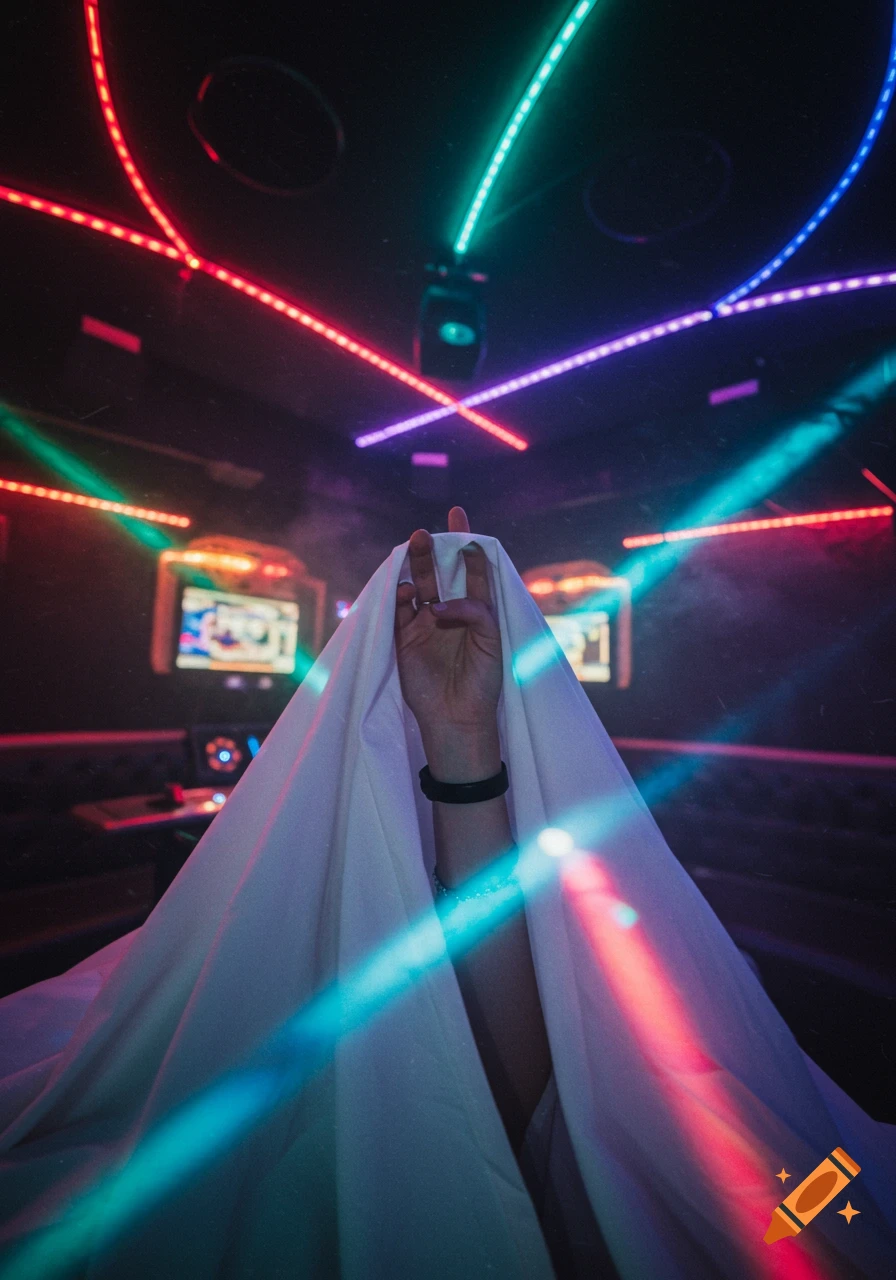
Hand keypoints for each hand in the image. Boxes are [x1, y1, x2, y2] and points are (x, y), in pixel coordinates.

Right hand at [395, 507, 502, 781]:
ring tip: (415, 546)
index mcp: (476, 612)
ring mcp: (425, 625)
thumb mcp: (491, 640)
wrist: (459, 717)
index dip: (468, 545)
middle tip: (425, 532)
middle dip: (433, 550)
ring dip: (414, 567)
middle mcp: (449, 614)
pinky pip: (398, 612)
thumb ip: (473, 613)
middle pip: (439, 573)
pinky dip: (399, 598)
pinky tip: (406, 590)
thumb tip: (437, 604)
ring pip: (417, 588)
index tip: (459, 518)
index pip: (473, 571)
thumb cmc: (483, 681)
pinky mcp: (405, 640)